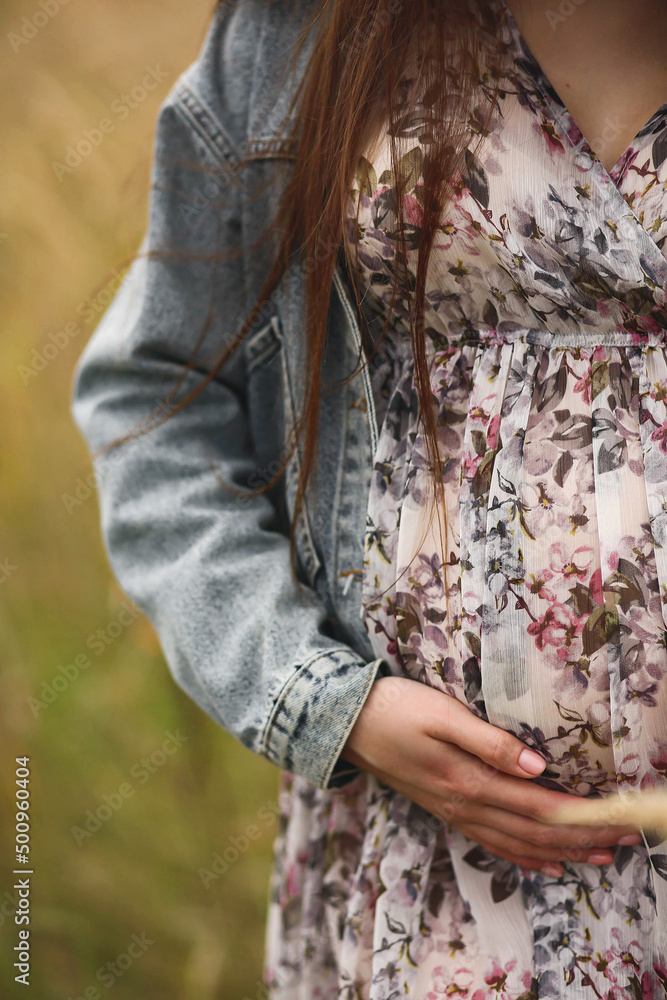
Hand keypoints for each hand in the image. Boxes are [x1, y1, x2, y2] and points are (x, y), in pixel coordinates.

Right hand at [340, 675, 641, 875]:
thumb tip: (536, 766)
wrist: (346, 725)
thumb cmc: (395, 709)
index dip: (582, 817)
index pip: (539, 807)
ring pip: (518, 843)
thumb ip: (488, 741)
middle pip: (535, 831)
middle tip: (623, 841)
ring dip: (561, 852)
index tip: (618, 820)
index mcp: (469, 781)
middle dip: (582, 839)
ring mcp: (454, 811)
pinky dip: (524, 857)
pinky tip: (544, 863)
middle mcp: (465, 805)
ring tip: (598, 857)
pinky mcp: (446, 809)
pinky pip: (492, 843)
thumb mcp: (441, 714)